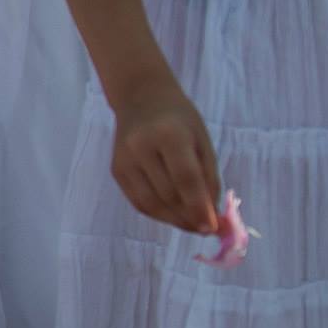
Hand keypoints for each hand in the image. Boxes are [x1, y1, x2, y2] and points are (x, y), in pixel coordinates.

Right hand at [108, 81, 220, 235]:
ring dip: (174, 220)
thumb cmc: (179, 118)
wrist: (140, 98)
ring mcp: (124, 160)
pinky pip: (137, 201)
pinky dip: (157, 214)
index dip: (199, 207)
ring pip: (150, 203)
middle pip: (167, 194)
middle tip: (207, 229)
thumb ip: (208, 178)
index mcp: (169, 134)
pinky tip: (173, 215)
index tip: (212, 228)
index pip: (185, 178)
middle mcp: (141, 147)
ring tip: (192, 225)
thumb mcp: (202, 141)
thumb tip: (212, 217)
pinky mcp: (116, 170)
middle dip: (189, 217)